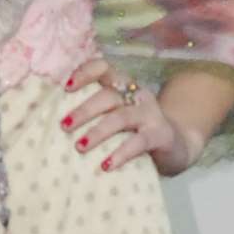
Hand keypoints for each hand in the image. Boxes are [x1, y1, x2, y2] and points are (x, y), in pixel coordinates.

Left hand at [59, 54, 203, 177]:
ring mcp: (151, 114)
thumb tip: (57, 121)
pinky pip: (138, 142)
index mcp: (124, 85)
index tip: (66, 88)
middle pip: (108, 96)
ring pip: (121, 117)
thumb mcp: (118, 115)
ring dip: (97, 132)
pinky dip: (120, 154)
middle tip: (63, 126)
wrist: (177, 146)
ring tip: (80, 147)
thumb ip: (97, 112)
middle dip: (84, 110)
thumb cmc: (136, 130)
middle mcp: (138, 95)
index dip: (85, 73)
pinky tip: (105, 165)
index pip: (104, 68)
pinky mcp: (160, 135)